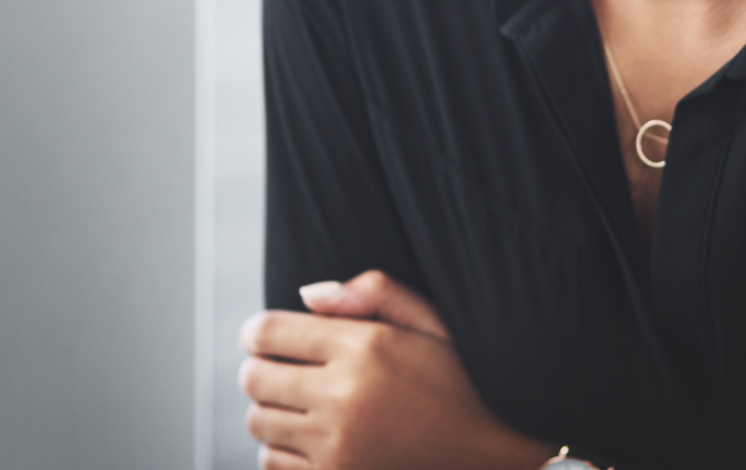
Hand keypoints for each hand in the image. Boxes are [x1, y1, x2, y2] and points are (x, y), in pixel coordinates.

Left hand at [239, 269, 554, 469]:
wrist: (492, 449)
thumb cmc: (460, 379)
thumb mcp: (431, 321)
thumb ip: (372, 292)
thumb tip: (305, 295)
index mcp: (364, 346)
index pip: (266, 332)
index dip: (259, 332)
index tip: (269, 337)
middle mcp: (344, 397)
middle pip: (253, 378)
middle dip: (263, 368)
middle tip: (287, 369)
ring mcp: (337, 446)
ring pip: (258, 422)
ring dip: (272, 409)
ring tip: (303, 404)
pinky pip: (272, 462)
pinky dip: (281, 448)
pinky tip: (311, 437)